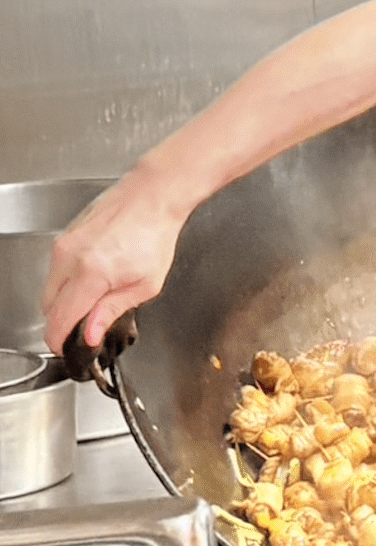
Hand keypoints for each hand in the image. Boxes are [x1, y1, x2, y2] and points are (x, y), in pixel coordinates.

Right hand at [40, 170, 187, 352]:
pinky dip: (67, 281)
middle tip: (89, 325)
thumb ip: (112, 312)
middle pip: (48, 308)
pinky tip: (94, 275)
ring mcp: (62, 246)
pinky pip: (55, 271)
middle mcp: (69, 259)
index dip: (61, 342)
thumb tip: (89, 335)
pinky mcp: (62, 238)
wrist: (153, 196)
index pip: (59, 321)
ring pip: (49, 290)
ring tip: (97, 295)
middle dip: (64, 321)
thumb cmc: (156, 235)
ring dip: (65, 301)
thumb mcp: (146, 285)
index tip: (70, 349)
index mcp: (91, 274)